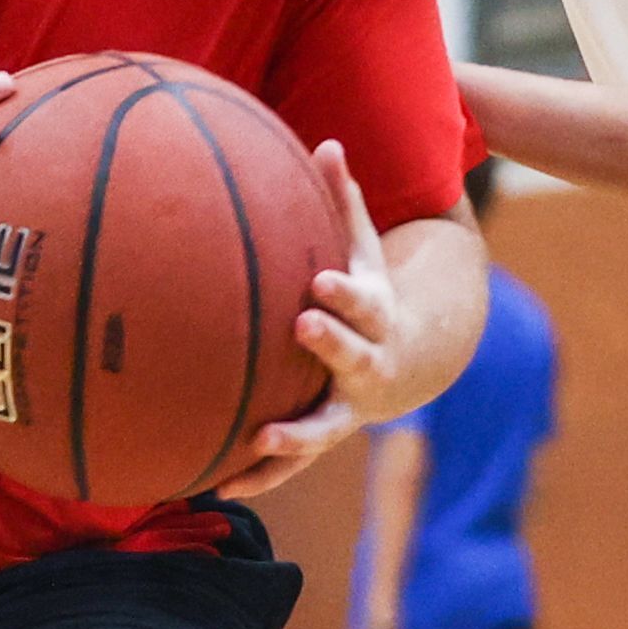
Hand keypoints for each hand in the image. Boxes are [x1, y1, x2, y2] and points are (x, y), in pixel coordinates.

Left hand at [208, 142, 403, 500]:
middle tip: (304, 325)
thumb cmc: (369, 296)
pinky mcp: (325, 435)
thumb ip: (344, 201)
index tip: (319, 282)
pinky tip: (220, 486)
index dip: (345, 293)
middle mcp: (367, 364)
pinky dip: (261, 476)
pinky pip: (293, 464)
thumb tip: (327, 141)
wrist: (407, 363)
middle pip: (354, 356)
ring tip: (265, 437)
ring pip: (326, 425)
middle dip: (333, 343)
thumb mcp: (364, 250)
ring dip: (298, 434)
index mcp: (375, 315)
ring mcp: (348, 406)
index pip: (362, 300)